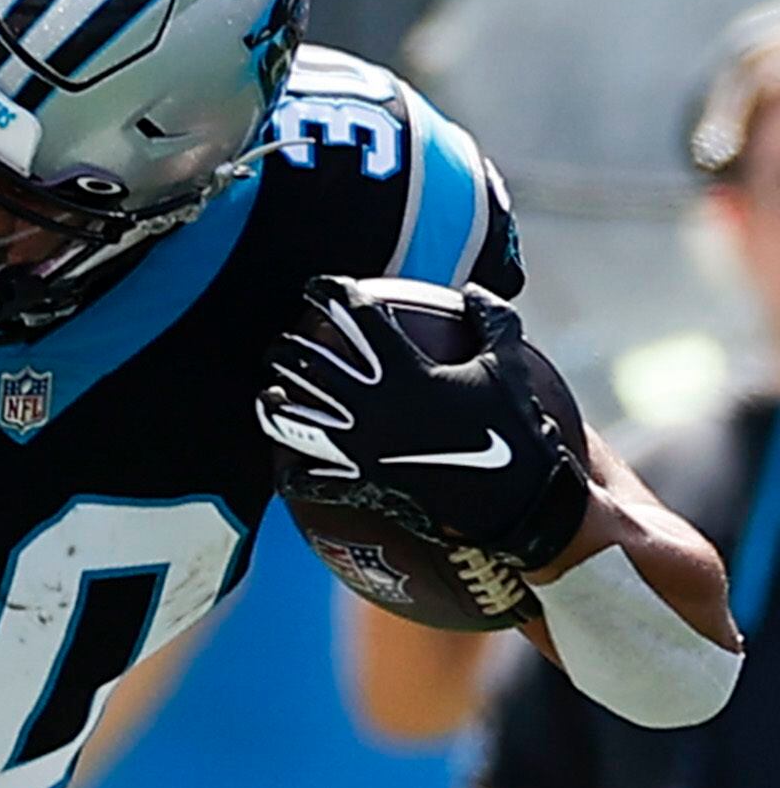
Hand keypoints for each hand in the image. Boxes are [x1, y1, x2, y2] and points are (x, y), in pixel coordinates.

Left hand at [257, 277, 587, 568]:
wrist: (516, 499)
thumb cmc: (516, 427)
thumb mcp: (510, 365)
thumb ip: (491, 319)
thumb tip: (474, 289)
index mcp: (404, 368)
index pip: (353, 315)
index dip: (328, 293)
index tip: (316, 288)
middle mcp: (372, 402)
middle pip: (306, 363)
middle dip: (286, 348)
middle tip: (283, 344)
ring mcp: (360, 444)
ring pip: (293, 417)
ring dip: (276, 404)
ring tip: (271, 395)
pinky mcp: (359, 482)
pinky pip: (310, 480)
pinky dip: (294, 475)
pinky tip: (285, 470)